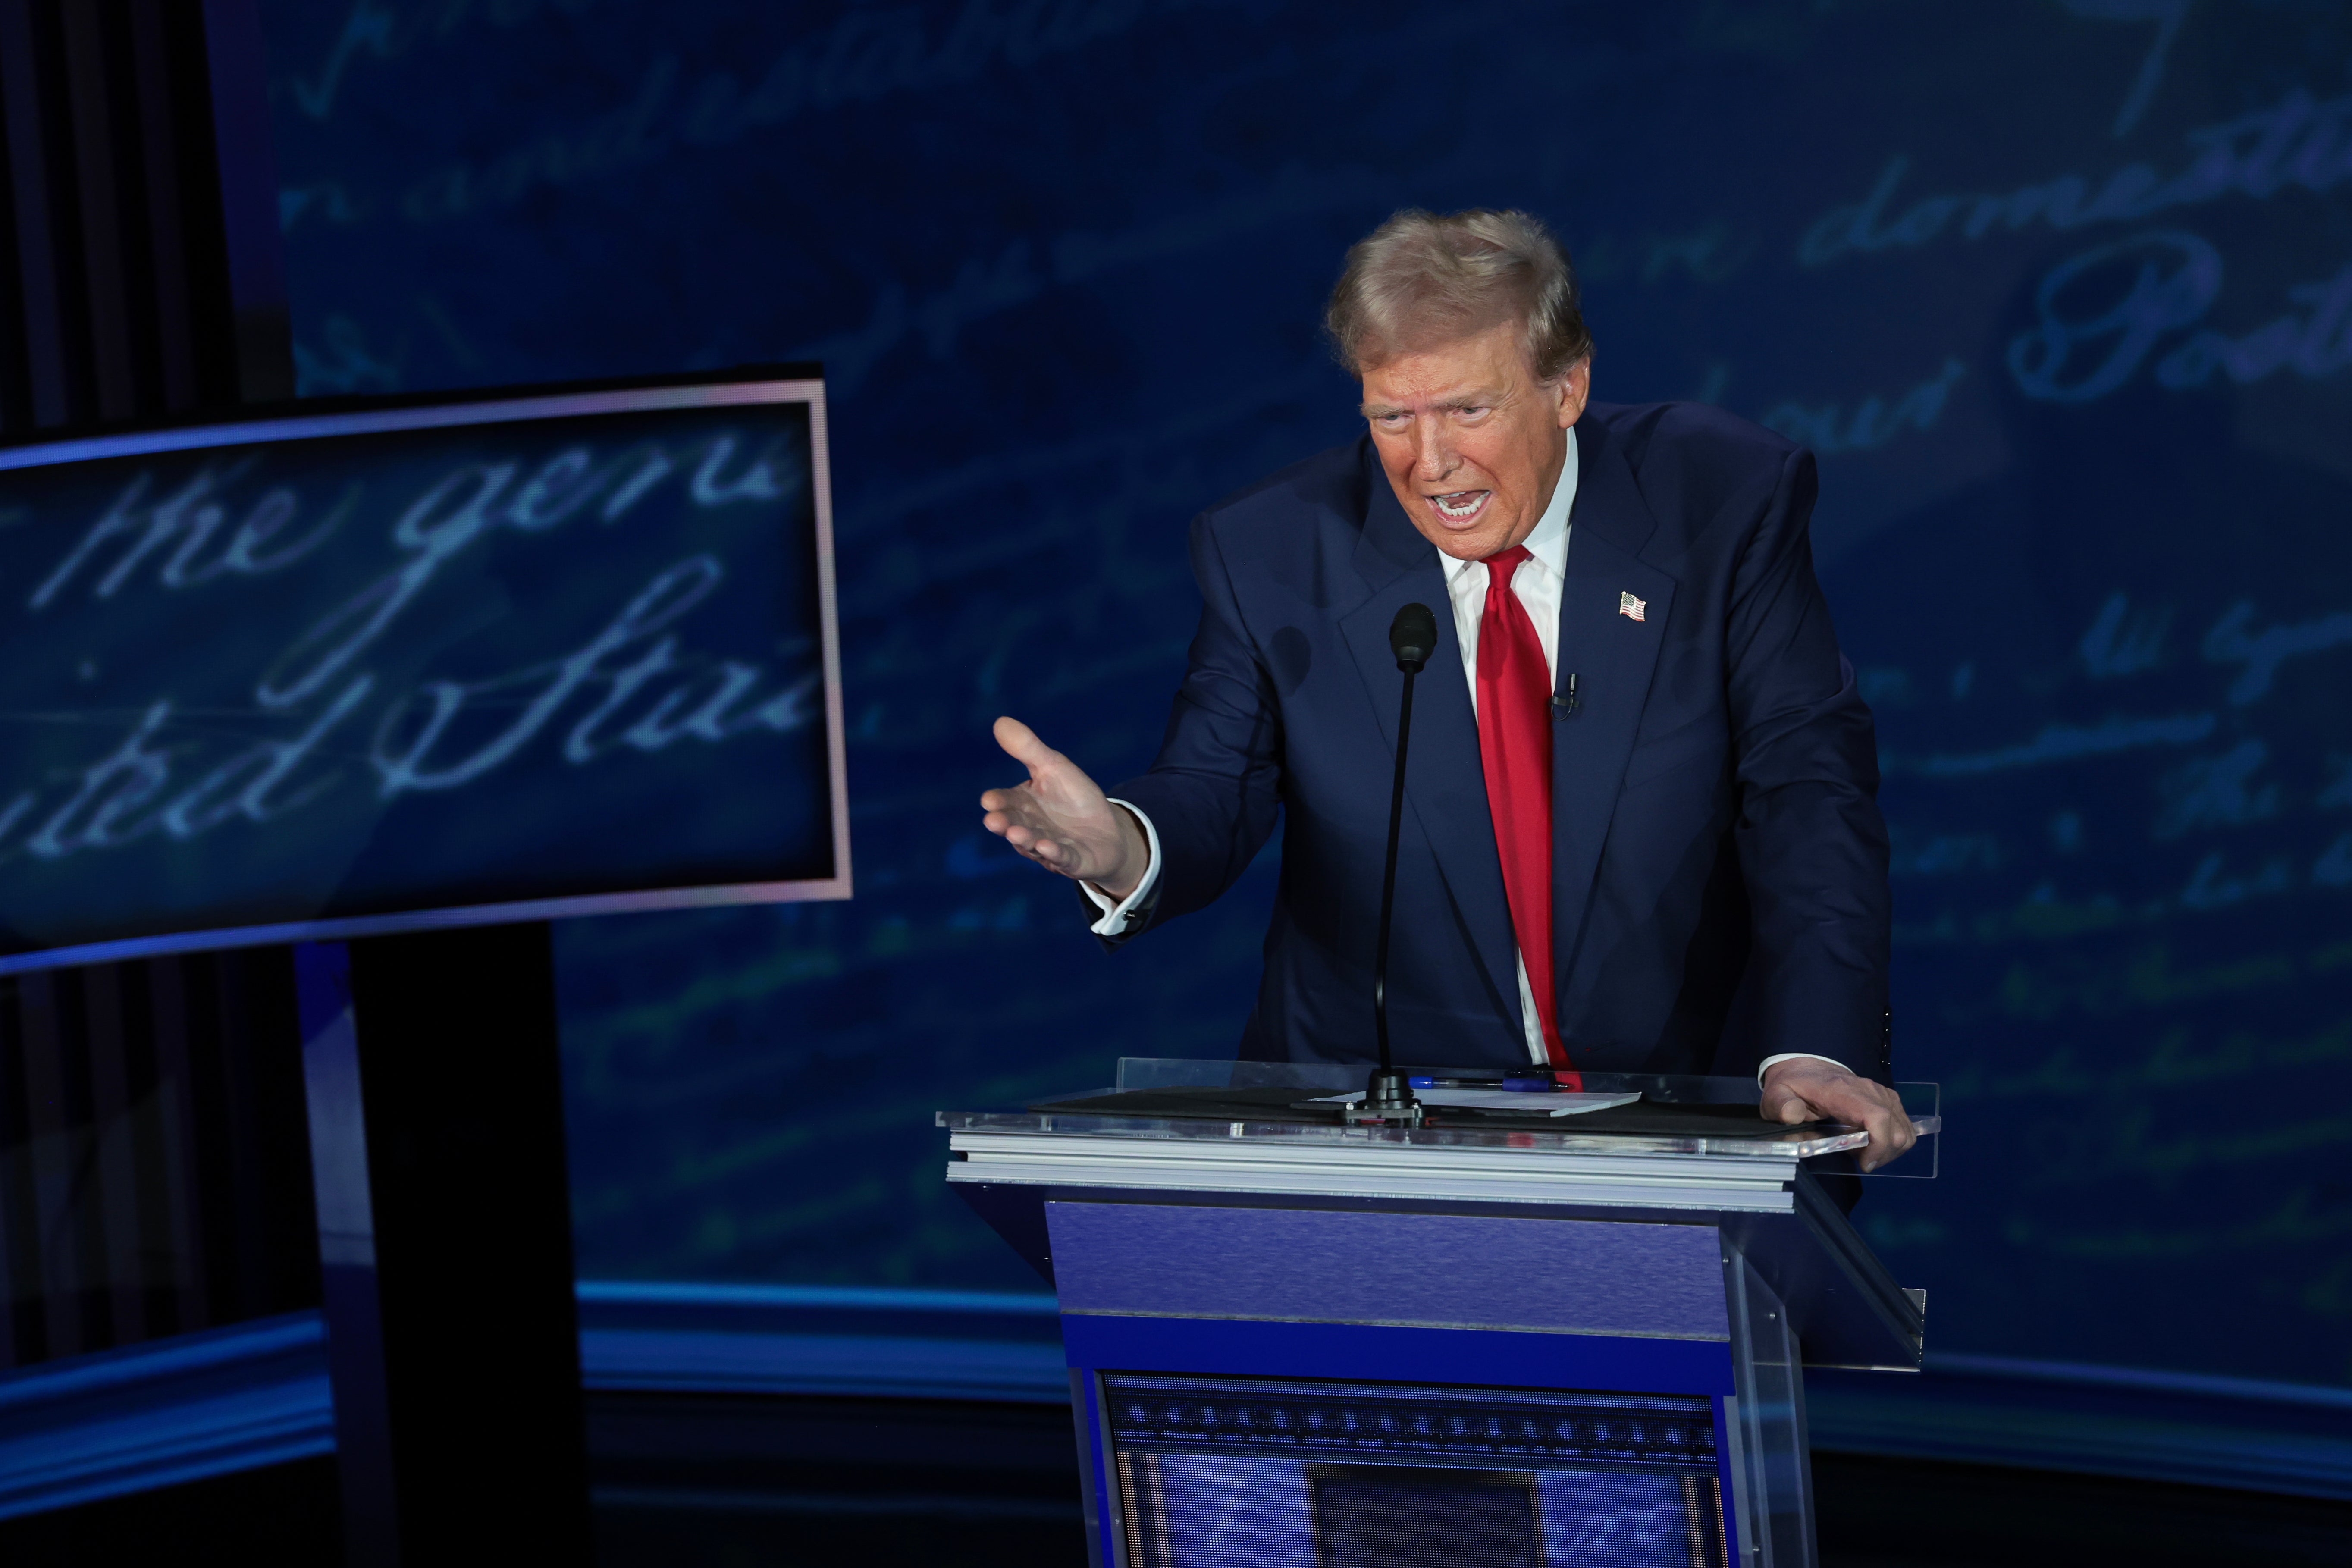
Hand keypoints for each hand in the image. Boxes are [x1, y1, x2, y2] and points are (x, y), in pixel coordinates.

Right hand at [979, 717, 1150, 896]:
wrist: (1108, 831)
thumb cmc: (1074, 798)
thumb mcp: (1054, 767)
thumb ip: (1028, 748)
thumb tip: (1000, 721)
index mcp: (1023, 805)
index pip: (1006, 801)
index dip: (997, 802)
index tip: (988, 800)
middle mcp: (1031, 828)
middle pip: (1014, 825)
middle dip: (1004, 824)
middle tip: (993, 821)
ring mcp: (1049, 847)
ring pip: (1033, 844)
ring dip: (1025, 839)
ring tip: (1016, 834)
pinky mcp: (1073, 861)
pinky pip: (1062, 858)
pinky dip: (1054, 854)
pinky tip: (1047, 847)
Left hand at [1759, 1058, 1917, 1171]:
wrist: (1806, 1070)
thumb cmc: (1793, 1086)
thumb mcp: (1777, 1095)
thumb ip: (1781, 1105)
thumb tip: (1792, 1115)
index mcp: (1843, 1091)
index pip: (1877, 1116)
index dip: (1879, 1145)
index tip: (1864, 1163)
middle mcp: (1869, 1090)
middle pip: (1896, 1129)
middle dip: (1882, 1155)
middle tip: (1860, 1161)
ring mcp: (1881, 1094)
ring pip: (1904, 1130)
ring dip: (1889, 1150)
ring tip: (1864, 1153)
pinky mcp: (1888, 1100)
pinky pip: (1904, 1125)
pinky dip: (1893, 1142)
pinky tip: (1871, 1144)